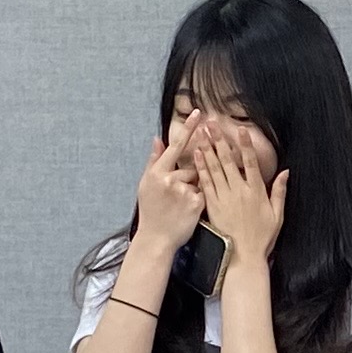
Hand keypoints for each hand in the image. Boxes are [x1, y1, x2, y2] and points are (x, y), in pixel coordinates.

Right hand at [129, 127, 205, 255]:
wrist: (156, 239)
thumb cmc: (151, 211)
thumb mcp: (146, 184)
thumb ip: (154, 161)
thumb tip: (157, 139)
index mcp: (158, 173)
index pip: (176, 146)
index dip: (188, 129)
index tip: (199, 114)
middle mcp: (170, 179)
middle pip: (191, 167)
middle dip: (189, 179)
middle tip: (176, 195)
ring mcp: (184, 191)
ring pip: (199, 181)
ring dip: (194, 190)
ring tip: (179, 206)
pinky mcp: (196, 203)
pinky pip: (205, 194)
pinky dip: (200, 201)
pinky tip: (188, 211)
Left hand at [191, 118, 286, 263]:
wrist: (244, 258)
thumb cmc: (262, 238)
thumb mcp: (277, 215)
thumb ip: (280, 192)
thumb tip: (286, 172)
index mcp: (256, 191)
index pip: (250, 162)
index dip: (244, 144)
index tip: (239, 129)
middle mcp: (239, 191)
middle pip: (228, 161)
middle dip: (219, 140)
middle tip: (212, 123)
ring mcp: (224, 198)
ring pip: (214, 169)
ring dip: (207, 149)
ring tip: (202, 133)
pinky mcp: (212, 206)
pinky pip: (205, 183)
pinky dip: (200, 168)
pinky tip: (196, 156)